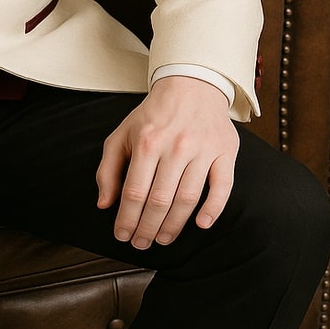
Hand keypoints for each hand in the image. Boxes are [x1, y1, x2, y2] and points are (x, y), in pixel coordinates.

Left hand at [96, 76, 238, 249]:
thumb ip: (109, 169)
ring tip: (163, 239)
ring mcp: (202, 150)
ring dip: (174, 225)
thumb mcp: (122, 134)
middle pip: (160, 200)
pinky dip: (213, 209)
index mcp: (147, 142)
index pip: (134, 192)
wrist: (191, 85)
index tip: (122, 235)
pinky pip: (222, 187)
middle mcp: (175, 147)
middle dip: (147, 228)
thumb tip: (104, 204)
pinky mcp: (225, 152)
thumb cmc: (153, 115)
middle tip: (142, 243)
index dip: (127, 219)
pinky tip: (201, 224)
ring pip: (188, 198)